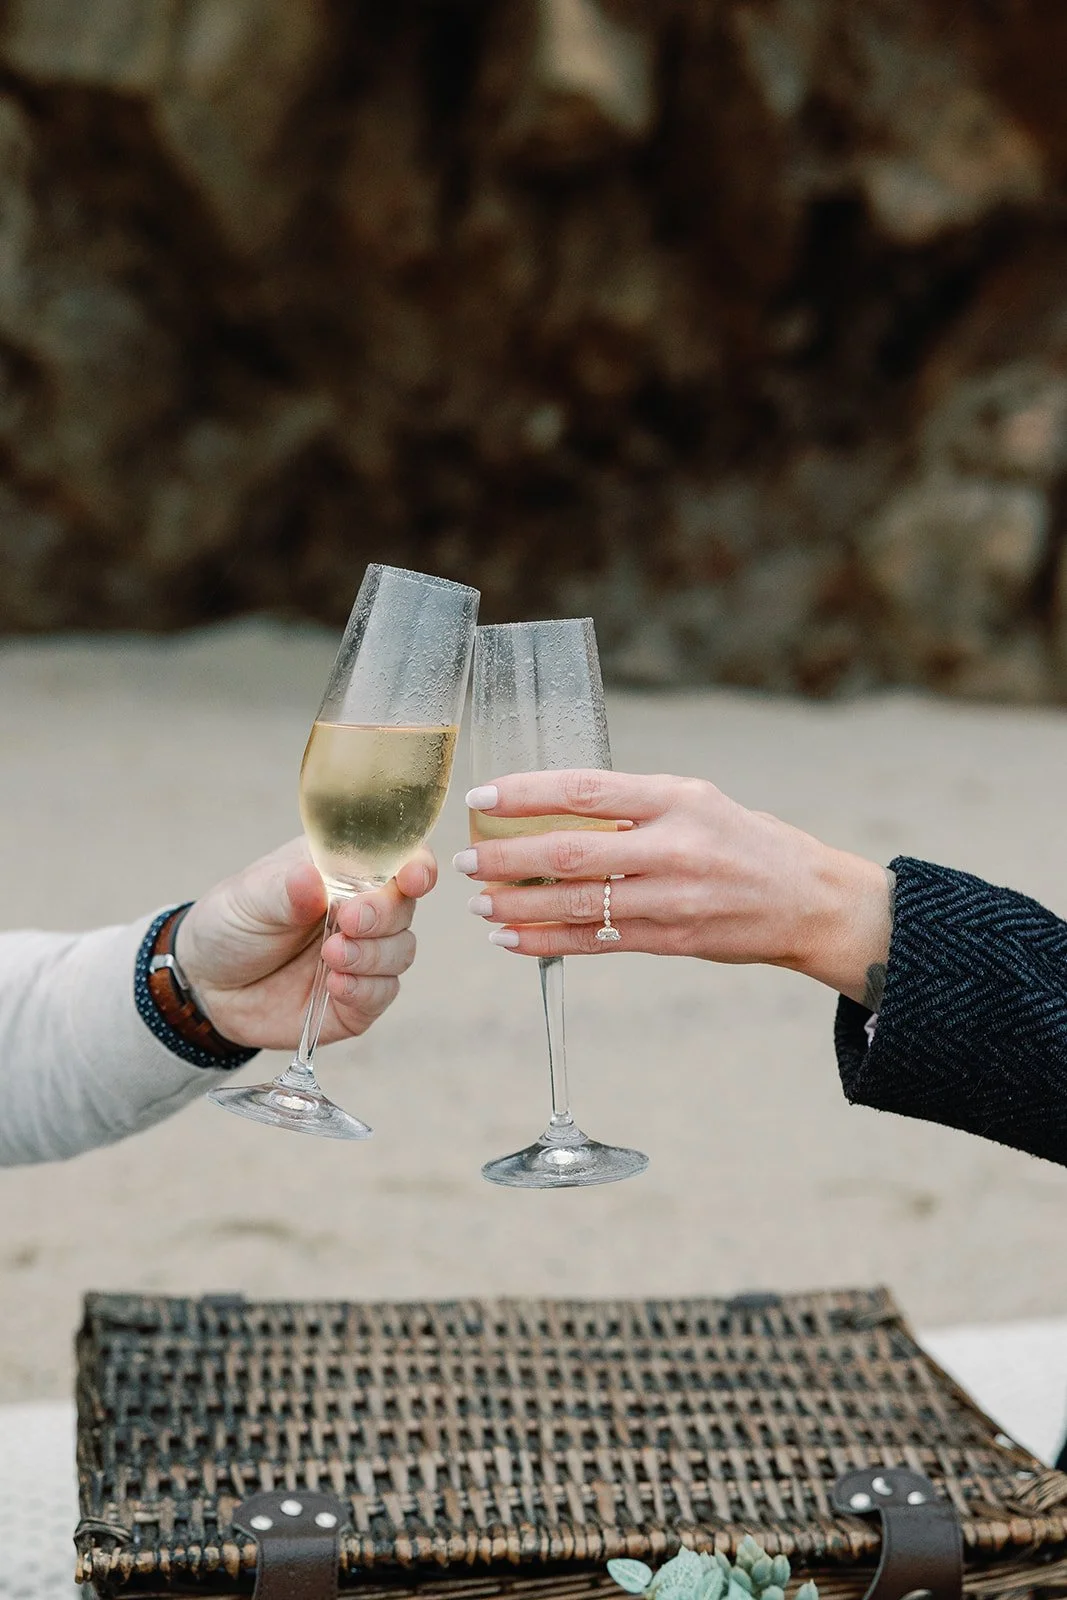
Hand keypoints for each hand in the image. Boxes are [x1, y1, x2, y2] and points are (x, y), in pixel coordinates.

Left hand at [175, 838, 435, 1048]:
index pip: (398, 859)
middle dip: (383, 915)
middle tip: (348, 921)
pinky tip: (335, 985)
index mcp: (342, 870)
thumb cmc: (230, 923)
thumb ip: (284, 890)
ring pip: (401, 951)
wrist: (205, 985)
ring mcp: (363, 955)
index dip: (416, 866)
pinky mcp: (356, 999)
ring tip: (332, 956)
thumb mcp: (248, 898)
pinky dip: (364, 989)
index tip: (413, 878)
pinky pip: (382, 994)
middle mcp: (361, 909)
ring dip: (372, 954)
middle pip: (403, 907)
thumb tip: (314, 879)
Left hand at [456, 771, 890, 1002]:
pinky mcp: (672, 940)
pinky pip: (596, 943)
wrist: (809, 902)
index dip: (526, 794)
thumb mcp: (696, 801)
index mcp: (676, 799)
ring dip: (518, 906)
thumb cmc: (744, 840)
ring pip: (576, 904)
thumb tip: (552, 807)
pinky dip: (547, 942)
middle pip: (570, 852)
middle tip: (465, 861)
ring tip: (479, 904)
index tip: (482, 797)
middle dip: (507, 858)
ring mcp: (672, 899)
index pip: (585, 790)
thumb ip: (632, 804)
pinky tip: (512, 939)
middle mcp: (673, 847)